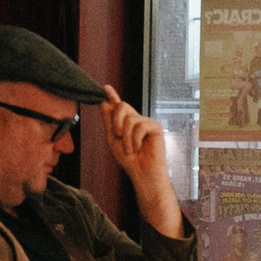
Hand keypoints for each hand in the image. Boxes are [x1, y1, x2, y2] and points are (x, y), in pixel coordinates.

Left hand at [101, 86, 184, 234]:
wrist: (142, 173)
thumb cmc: (129, 159)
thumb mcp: (113, 139)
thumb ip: (109, 121)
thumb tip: (104, 102)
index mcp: (126, 123)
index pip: (118, 106)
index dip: (112, 96)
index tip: (105, 87)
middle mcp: (137, 120)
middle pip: (122, 106)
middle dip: (115, 121)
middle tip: (117, 136)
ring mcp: (147, 122)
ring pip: (129, 118)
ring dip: (125, 138)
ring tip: (131, 150)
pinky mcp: (156, 127)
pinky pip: (139, 126)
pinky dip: (135, 140)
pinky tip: (139, 148)